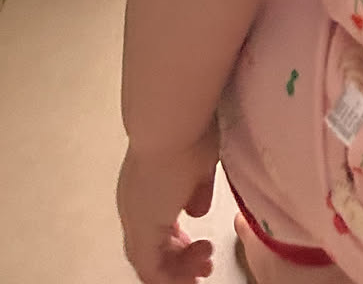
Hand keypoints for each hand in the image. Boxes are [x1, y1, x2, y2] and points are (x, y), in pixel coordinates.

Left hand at [116, 121, 219, 282]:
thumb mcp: (201, 164)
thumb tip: (197, 212)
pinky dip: (171, 276)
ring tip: (205, 264)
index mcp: (147, 188)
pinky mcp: (141, 229)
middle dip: (180, 263)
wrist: (171, 118)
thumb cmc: (192, 128)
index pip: (156, 227)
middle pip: (150, 250)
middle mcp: (134, 206)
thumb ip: (198, 191)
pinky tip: (195, 270)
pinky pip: (150, 270)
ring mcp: (135, 218)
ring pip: (149, 262)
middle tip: (204, 266)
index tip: (201, 245)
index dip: (178, 243)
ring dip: (179, 270)